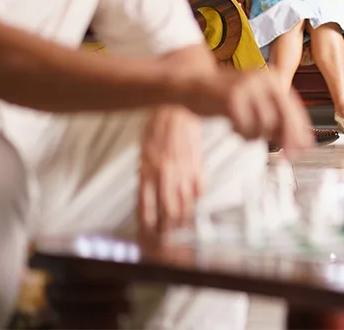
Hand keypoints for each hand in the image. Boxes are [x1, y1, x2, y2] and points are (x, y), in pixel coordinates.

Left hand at [138, 106, 202, 234]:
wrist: (177, 107)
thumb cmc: (158, 125)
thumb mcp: (143, 151)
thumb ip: (145, 173)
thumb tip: (147, 193)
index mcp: (147, 171)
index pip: (146, 208)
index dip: (147, 226)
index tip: (147, 235)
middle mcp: (165, 175)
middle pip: (168, 212)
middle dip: (168, 229)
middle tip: (167, 236)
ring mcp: (183, 171)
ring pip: (186, 204)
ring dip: (184, 219)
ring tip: (181, 227)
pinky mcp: (198, 165)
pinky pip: (200, 189)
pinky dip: (197, 199)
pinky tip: (194, 202)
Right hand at [185, 68, 313, 156]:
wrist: (191, 83)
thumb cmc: (222, 94)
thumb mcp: (254, 100)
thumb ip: (275, 116)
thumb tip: (299, 141)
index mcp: (271, 78)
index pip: (294, 108)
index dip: (300, 132)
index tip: (304, 149)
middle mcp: (262, 79)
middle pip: (284, 118)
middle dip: (287, 140)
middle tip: (287, 156)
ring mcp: (247, 88)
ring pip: (265, 126)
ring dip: (255, 135)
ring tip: (243, 128)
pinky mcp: (232, 99)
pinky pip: (246, 128)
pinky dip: (242, 133)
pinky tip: (234, 126)